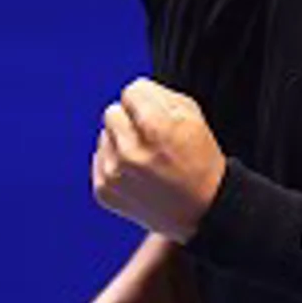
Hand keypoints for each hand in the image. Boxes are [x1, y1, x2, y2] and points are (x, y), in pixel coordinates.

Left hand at [91, 78, 225, 243]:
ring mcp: (114, 174)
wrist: (202, 212)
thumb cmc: (199, 158)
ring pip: (104, 136)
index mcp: (156, 127)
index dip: (148, 101)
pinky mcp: (104, 191)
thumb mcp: (192, 116)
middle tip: (151, 140)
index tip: (159, 118)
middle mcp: (130, 151)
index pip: (131, 90)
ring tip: (146, 160)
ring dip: (121, 142)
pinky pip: (99, 159)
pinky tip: (137, 176)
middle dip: (130, 121)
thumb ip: (158, 94)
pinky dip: (115, 164)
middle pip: (111, 112)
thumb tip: (130, 93)